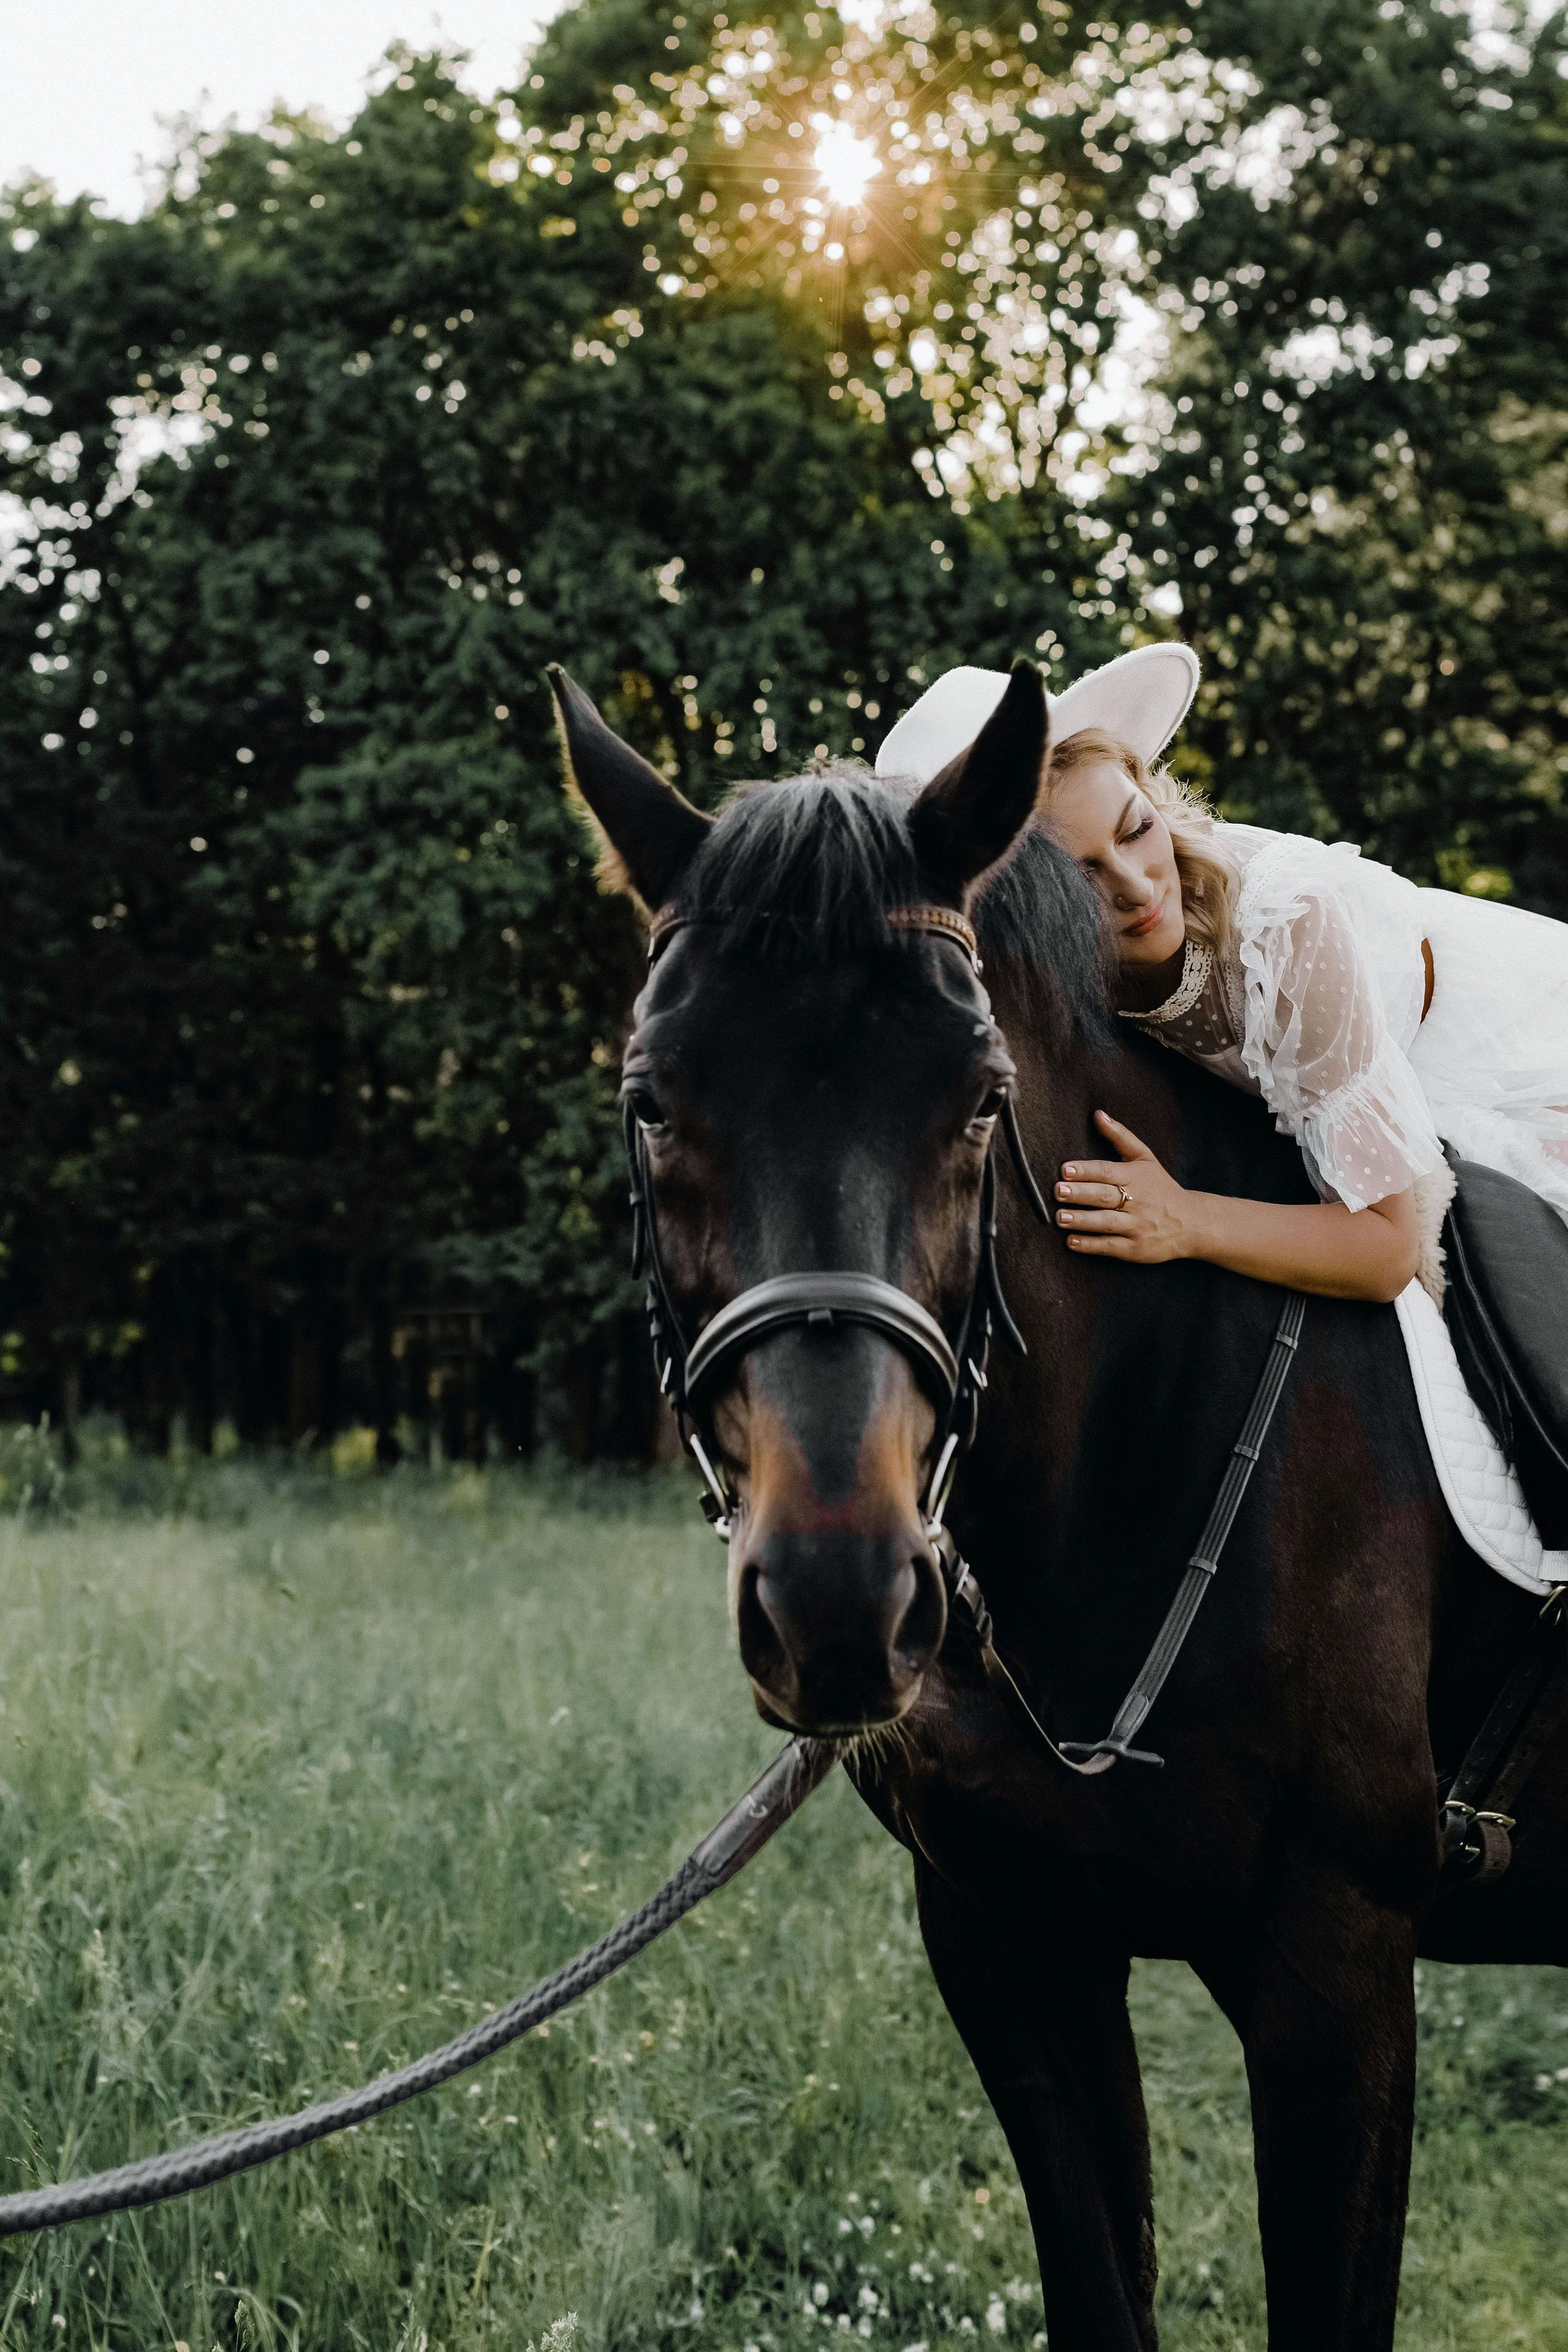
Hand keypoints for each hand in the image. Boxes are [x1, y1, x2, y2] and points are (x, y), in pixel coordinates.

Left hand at [1054, 1111, 1200, 1263]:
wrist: (1192, 1223)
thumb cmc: (1160, 1187)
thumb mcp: (1145, 1159)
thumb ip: (1120, 1136)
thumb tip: (1097, 1114)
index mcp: (1136, 1177)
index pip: (1108, 1171)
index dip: (1086, 1170)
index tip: (1065, 1169)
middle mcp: (1137, 1201)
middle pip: (1105, 1196)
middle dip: (1080, 1193)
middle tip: (1058, 1190)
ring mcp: (1137, 1226)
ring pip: (1106, 1222)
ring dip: (1082, 1220)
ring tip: (1060, 1217)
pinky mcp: (1135, 1249)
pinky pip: (1110, 1246)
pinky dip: (1091, 1244)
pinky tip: (1072, 1242)